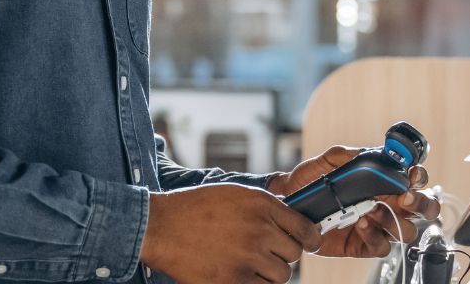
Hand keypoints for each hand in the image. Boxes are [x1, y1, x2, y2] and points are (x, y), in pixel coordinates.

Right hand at [141, 183, 320, 283]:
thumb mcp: (235, 194)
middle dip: (282, 254)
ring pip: (281, 275)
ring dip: (269, 272)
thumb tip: (293, 222)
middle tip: (264, 252)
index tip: (306, 243)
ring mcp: (248, 258)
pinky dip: (255, 283)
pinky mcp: (234, 281)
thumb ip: (265, 207)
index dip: (308, 238)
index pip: (305, 228)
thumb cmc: (196, 208)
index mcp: (261, 205)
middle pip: (294, 255)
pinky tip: (239, 273)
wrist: (161, 227)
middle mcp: (259, 230)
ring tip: (248, 263)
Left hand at [265, 146, 440, 257]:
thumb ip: (347, 155)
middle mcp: (387, 203)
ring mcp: (377, 225)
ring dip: (393, 219)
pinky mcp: (364, 245)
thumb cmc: (310, 179)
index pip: (413, 179)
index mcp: (383, 181)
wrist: (287, 202)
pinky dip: (375, 236)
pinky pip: (381, 246)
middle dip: (421, 203)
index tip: (413, 173)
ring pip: (406, 230)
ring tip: (371, 209)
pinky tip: (360, 224)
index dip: (420, 176)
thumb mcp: (326, 161)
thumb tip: (368, 152)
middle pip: (423, 209)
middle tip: (405, 197)